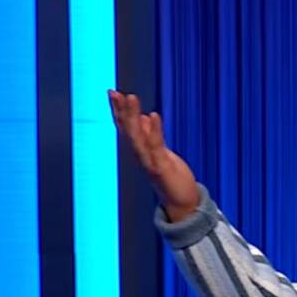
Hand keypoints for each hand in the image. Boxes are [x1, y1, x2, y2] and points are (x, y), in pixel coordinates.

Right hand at [108, 89, 199, 220]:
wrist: (182, 204)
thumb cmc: (173, 179)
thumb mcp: (161, 153)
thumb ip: (151, 136)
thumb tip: (142, 118)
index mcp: (140, 152)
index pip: (126, 128)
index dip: (119, 111)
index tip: (113, 93)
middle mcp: (140, 156)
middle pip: (127, 130)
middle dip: (121, 111)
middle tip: (114, 92)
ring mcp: (149, 162)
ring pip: (136, 136)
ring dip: (132, 117)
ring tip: (130, 97)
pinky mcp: (161, 168)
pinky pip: (155, 146)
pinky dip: (152, 131)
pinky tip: (151, 116)